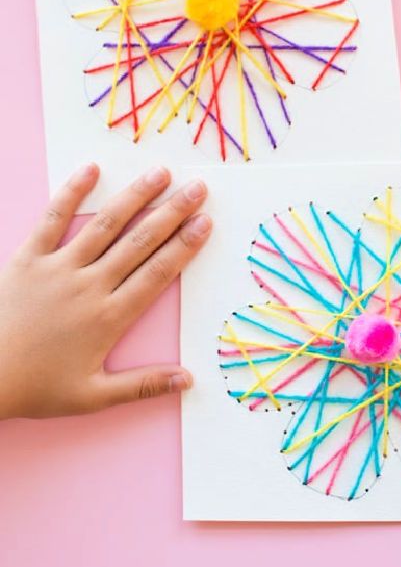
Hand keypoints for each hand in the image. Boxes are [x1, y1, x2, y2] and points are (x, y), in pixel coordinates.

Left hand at [0, 163, 211, 418]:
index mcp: (109, 317)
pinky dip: (71, 193)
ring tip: (160, 173)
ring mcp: (58, 267)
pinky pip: (52, 219)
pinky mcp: (28, 258)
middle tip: (198, 189)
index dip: (184, 246)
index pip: (156, 273)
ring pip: (105, 225)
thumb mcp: (92, 397)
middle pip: (139, 242)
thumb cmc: (36, 388)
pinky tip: (92, 170)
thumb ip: (143, 384)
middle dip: (172, 213)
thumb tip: (188, 379)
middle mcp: (89, 286)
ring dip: (135, 197)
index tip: (206, 223)